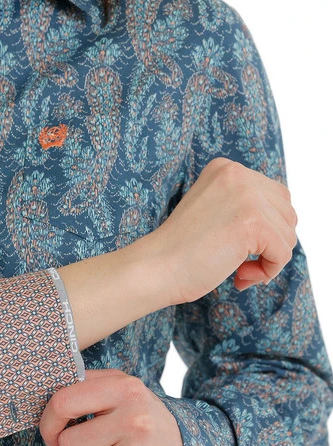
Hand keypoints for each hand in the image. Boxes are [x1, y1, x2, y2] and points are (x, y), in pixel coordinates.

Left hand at [39, 368, 185, 445]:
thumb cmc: (144, 418)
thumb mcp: (125, 387)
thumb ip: (90, 382)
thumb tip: (50, 390)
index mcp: (125, 389)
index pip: (65, 402)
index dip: (48, 420)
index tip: (51, 430)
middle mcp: (133, 420)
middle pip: (68, 442)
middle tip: (96, 443)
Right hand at [154, 157, 297, 304]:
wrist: (156, 267)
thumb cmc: (181, 250)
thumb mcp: (215, 211)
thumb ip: (243, 206)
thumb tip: (286, 223)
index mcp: (225, 168)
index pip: (274, 196)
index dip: (264, 230)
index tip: (235, 247)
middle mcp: (238, 174)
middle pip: (287, 213)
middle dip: (271, 243)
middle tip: (241, 264)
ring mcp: (246, 195)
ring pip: (288, 234)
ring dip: (269, 260)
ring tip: (239, 271)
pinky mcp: (253, 222)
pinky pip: (283, 253)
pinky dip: (268, 271)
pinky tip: (240, 276)